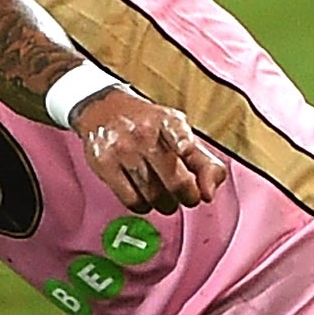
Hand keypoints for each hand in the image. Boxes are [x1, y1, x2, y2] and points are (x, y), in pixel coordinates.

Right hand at [72, 92, 226, 213]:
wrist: (104, 108)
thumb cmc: (148, 126)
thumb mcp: (180, 133)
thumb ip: (204, 163)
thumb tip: (209, 193)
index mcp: (167, 120)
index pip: (179, 133)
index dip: (184, 145)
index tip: (187, 153)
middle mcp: (144, 132)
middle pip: (175, 180)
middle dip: (187, 196)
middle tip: (186, 196)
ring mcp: (122, 148)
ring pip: (154, 195)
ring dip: (165, 203)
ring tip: (164, 195)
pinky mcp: (104, 163)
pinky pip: (132, 200)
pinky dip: (144, 205)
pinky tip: (144, 195)